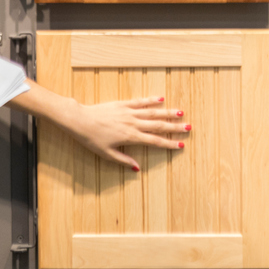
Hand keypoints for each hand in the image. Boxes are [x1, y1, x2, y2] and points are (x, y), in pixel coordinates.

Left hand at [67, 96, 188, 169]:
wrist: (81, 120)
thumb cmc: (91, 139)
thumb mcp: (106, 154)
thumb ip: (123, 160)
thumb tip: (137, 169)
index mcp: (131, 137)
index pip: (155, 141)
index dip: (169, 144)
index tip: (181, 145)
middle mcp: (133, 124)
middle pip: (158, 126)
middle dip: (175, 127)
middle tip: (188, 127)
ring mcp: (129, 112)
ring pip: (152, 112)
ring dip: (167, 113)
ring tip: (180, 112)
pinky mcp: (123, 104)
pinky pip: (140, 102)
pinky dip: (151, 100)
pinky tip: (161, 99)